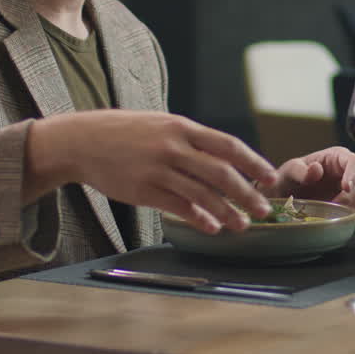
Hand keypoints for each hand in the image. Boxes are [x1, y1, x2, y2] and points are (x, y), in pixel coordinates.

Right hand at [25, 110, 278, 234]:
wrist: (82, 141)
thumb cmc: (127, 133)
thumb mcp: (162, 125)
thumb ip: (192, 140)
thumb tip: (226, 159)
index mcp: (183, 127)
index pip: (228, 145)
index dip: (253, 162)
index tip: (271, 178)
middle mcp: (173, 146)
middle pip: (221, 172)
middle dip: (247, 193)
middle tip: (264, 210)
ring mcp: (157, 169)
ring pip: (202, 193)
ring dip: (226, 212)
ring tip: (242, 225)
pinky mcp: (142, 190)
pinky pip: (177, 207)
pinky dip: (198, 218)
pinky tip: (211, 228)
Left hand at [270, 147, 354, 219]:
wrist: (285, 199)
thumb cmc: (288, 179)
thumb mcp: (289, 171)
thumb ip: (300, 170)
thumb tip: (316, 170)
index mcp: (337, 158)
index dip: (354, 174)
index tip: (346, 188)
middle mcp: (348, 172)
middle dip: (351, 197)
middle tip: (333, 206)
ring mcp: (352, 190)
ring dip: (354, 208)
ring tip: (335, 214)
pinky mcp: (352, 206)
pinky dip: (354, 217)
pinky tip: (339, 219)